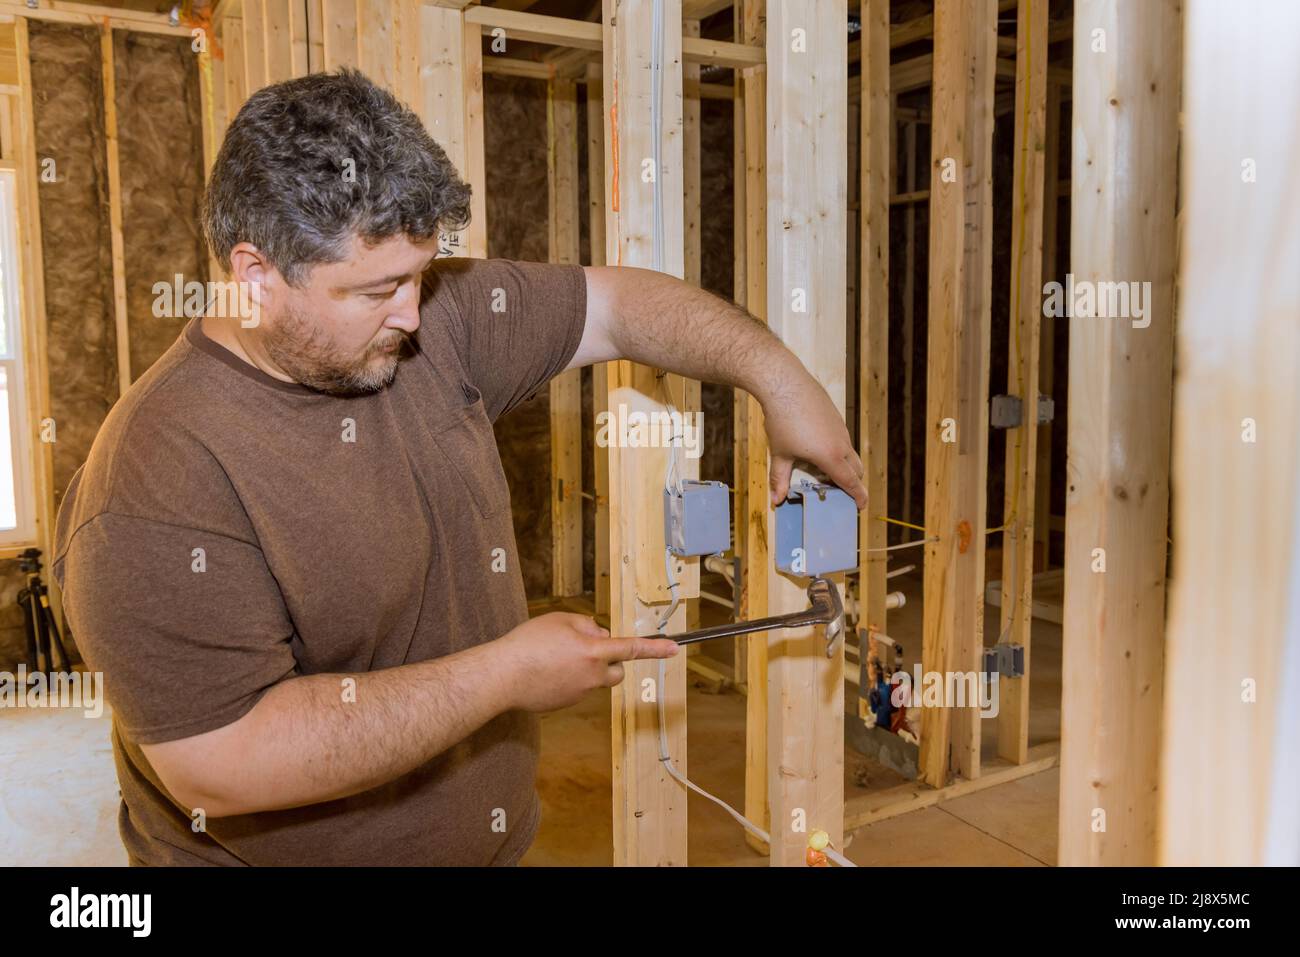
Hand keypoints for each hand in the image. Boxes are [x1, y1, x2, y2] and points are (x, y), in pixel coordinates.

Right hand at [495, 613, 679, 712]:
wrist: (502, 676)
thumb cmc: (529, 643)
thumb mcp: (560, 620)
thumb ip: (587, 625)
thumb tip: (598, 636)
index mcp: (593, 652)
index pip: (631, 648)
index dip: (655, 648)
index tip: (675, 649)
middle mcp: (592, 676)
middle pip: (616, 671)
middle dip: (609, 661)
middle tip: (585, 648)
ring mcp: (580, 694)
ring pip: (594, 680)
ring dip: (585, 669)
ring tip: (554, 658)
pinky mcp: (566, 704)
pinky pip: (576, 689)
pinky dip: (567, 680)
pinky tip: (545, 672)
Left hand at [760, 371, 867, 508]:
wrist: (785, 383)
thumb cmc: (782, 420)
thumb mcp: (779, 453)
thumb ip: (779, 479)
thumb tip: (776, 501)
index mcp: (831, 456)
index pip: (850, 482)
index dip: (858, 497)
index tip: (861, 507)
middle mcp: (841, 443)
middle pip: (855, 469)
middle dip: (851, 483)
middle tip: (839, 494)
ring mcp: (840, 428)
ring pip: (849, 452)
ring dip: (843, 465)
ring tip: (824, 473)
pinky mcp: (835, 416)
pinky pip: (841, 438)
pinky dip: (836, 449)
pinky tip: (817, 447)